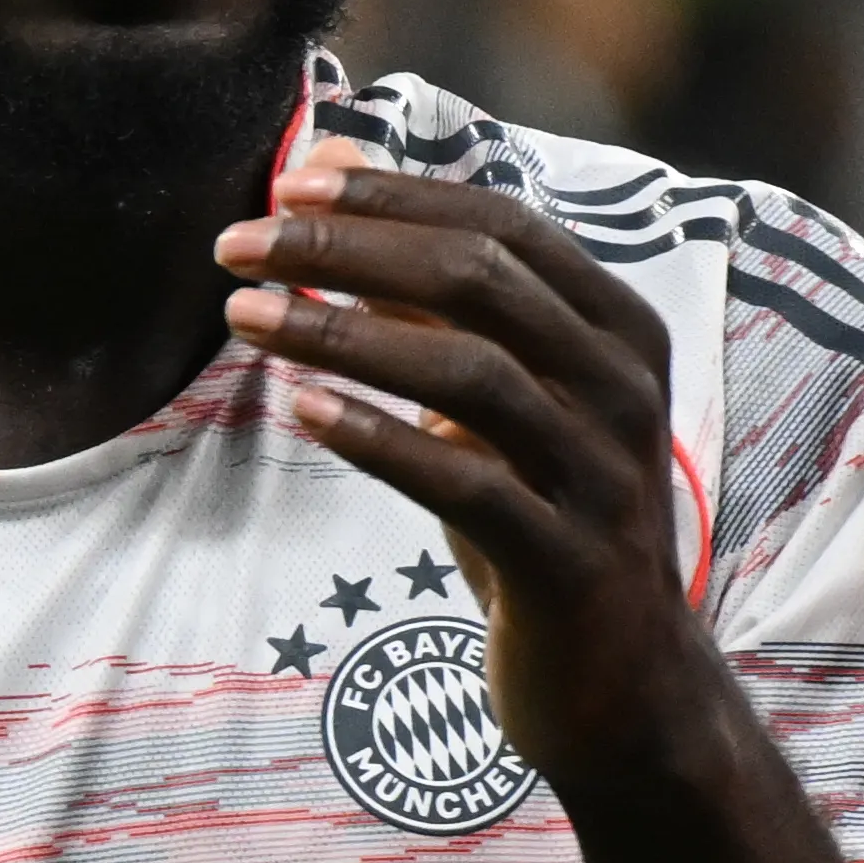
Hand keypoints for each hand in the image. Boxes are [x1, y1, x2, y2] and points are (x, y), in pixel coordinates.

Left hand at [216, 154, 720, 790]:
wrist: (624, 682)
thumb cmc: (539, 521)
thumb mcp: (492, 404)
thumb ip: (427, 301)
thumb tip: (331, 180)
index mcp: (617, 329)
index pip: (502, 226)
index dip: (395, 196)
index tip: (292, 180)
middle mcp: (623, 386)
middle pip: (479, 281)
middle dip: (349, 250)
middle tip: (239, 242)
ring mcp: (602, 473)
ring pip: (468, 372)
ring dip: (343, 335)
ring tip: (244, 314)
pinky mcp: (566, 559)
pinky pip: (464, 483)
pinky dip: (377, 438)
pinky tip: (301, 409)